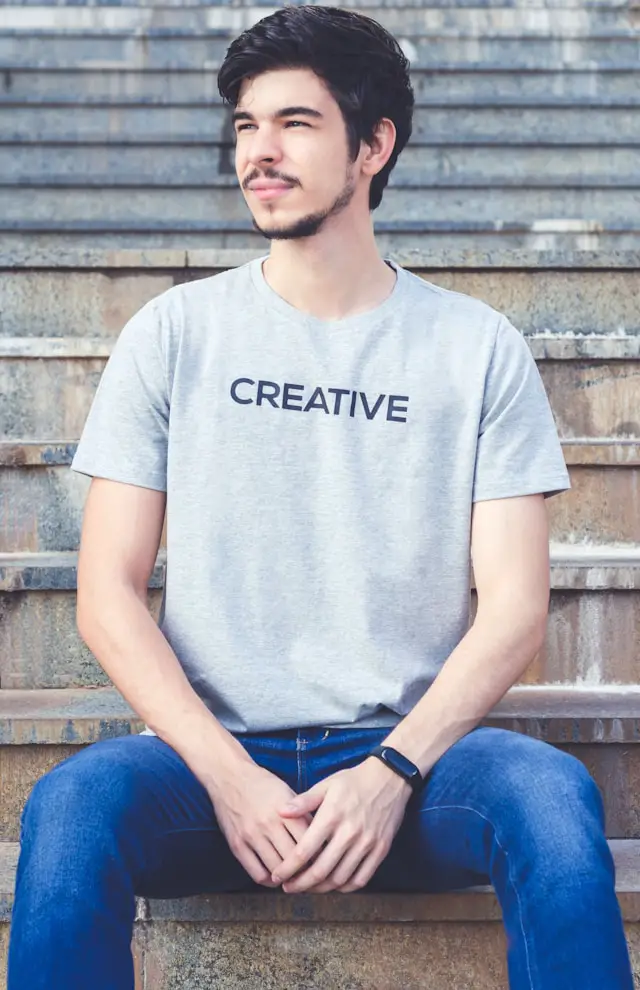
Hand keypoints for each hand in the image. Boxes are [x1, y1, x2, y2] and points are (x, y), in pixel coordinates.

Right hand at [206, 760, 313, 888]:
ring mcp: (251, 836)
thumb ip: (302, 814)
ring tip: (294, 879)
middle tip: (311, 875)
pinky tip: (274, 877)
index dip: (318, 856)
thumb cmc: (263, 784)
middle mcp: (269, 824)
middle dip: (305, 870)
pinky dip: (268, 880)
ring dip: (287, 878)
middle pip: (294, 859)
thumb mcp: (287, 792)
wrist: (229, 776)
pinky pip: (256, 873)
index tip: (322, 861)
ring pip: (276, 869)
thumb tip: (321, 837)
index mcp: (286, 811)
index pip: (308, 842)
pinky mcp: (237, 845)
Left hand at [272, 758, 412, 893]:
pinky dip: (346, 887)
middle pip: (320, 871)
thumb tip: (280, 812)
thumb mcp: (326, 784)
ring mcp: (367, 843)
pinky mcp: (381, 849)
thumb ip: (304, 801)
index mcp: (331, 816)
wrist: (390, 777)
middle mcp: (349, 833)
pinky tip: (335, 885)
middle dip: (301, 884)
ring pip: (340, 879)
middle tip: (289, 888)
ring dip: (321, 889)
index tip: (277, 876)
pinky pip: (361, 878)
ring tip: (309, 887)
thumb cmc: (354, 781)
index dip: (288, 868)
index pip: (304, 850)